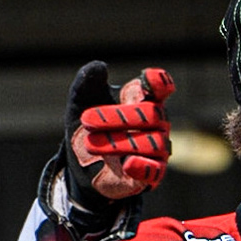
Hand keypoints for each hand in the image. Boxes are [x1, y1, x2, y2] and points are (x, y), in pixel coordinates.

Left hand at [67, 62, 174, 200]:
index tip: (149, 79)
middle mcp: (157, 122)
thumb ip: (87, 83)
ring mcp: (157, 148)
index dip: (158, 82)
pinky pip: (156, 170)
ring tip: (90, 144)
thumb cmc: (89, 126)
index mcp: (142, 99)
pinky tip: (127, 164)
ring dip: (119, 143)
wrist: (82, 165)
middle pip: (151, 114)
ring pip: (152, 143)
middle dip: (118, 116)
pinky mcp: (152, 173)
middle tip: (86, 120)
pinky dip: (143, 167)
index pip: (160, 87)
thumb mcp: (80, 103)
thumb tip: (99, 66)